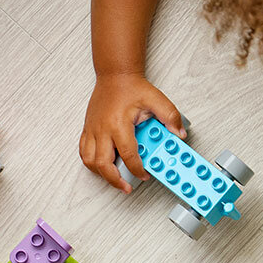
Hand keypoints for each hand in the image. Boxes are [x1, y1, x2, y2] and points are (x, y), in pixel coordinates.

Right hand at [79, 72, 185, 192]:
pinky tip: (102, 166)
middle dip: (115, 180)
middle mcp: (102, 129)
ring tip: (114, 179)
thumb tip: (179, 134)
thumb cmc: (131, 87)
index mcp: (119, 124)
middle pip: (103, 164)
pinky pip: (83, 152)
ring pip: (89, 161)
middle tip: (126, 187)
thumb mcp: (156, 99)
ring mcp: (93, 130)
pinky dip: (91, 163)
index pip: (128, 154)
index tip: (144, 175)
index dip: (137, 169)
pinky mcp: (88, 129)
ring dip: (101, 173)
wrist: (115, 75)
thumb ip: (170, 117)